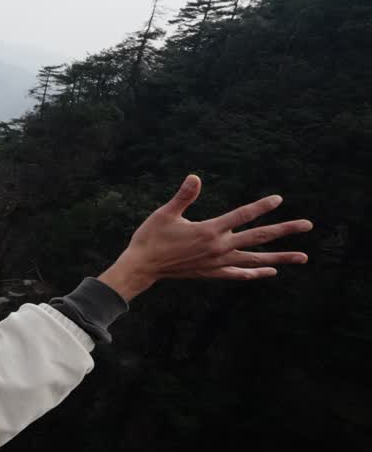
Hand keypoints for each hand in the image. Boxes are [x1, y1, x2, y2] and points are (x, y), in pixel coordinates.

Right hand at [99, 175, 311, 300]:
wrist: (142, 267)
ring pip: (256, 260)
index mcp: (209, 230)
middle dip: (285, 231)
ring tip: (302, 257)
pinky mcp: (211, 273)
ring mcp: (217, 262)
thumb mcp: (165, 213)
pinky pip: (238, 274)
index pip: (242, 215)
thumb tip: (195, 177)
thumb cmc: (151, 237)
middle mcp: (219, 248)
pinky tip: (269, 272)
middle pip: (259, 237)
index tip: (278, 199)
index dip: (261, 206)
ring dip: (280, 258)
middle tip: (308, 225)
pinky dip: (255, 273)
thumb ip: (184, 196)